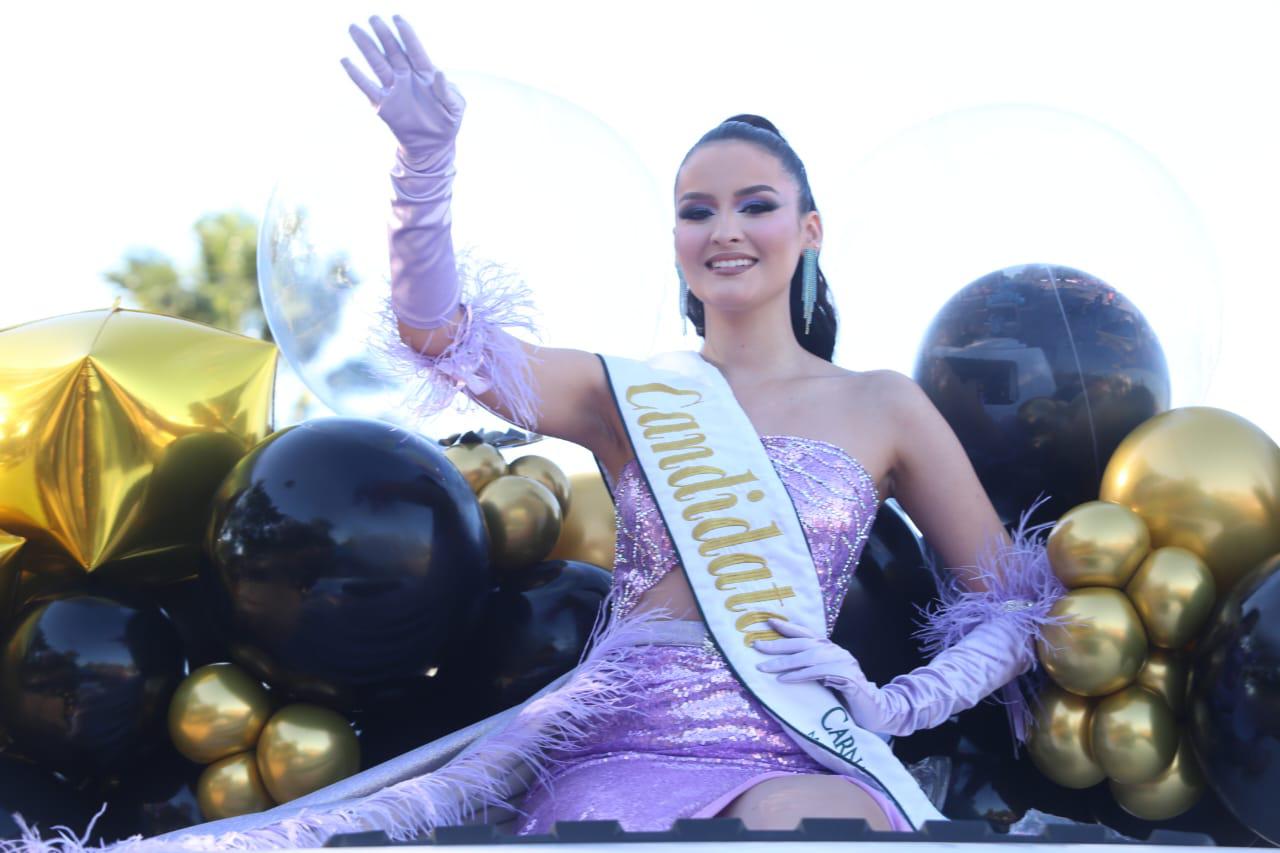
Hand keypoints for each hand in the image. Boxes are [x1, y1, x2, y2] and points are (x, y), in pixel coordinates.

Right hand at [342, 15, 464, 170]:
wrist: (433, 146)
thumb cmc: (448, 123)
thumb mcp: (455, 107)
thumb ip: (446, 90)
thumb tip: (440, 72)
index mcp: (426, 74)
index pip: (415, 49)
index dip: (406, 34)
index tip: (397, 19)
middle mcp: (407, 77)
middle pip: (393, 51)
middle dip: (383, 35)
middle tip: (373, 18)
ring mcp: (394, 89)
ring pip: (377, 63)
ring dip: (366, 47)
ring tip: (354, 29)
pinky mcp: (383, 104)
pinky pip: (367, 87)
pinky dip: (356, 75)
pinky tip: (346, 61)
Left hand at [752, 617, 901, 732]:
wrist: (876, 710)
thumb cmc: (847, 696)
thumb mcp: (826, 677)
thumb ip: (811, 668)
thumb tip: (783, 665)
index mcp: (830, 648)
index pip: (806, 634)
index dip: (787, 627)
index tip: (767, 622)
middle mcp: (836, 651)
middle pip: (802, 643)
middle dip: (777, 644)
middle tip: (756, 646)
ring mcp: (843, 662)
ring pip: (808, 657)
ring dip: (783, 662)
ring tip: (763, 667)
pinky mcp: (846, 677)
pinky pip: (819, 673)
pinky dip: (800, 675)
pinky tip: (784, 679)